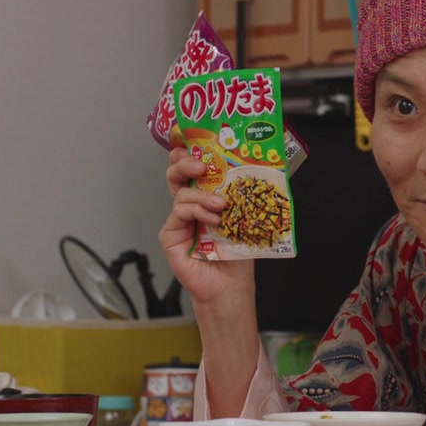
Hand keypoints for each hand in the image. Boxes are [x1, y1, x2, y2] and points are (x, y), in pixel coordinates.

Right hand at [159, 148, 253, 304]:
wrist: (230, 283)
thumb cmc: (238, 251)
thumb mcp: (244, 215)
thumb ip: (240, 193)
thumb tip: (255, 164)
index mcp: (205, 196)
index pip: (193, 167)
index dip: (191, 151)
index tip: (198, 141)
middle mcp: (189, 205)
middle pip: (176, 172)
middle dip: (185, 162)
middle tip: (201, 165)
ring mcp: (178, 219)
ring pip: (181, 193)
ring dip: (202, 196)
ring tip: (220, 206)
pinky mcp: (170, 234)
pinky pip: (179, 213)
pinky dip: (196, 212)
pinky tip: (212, 221)